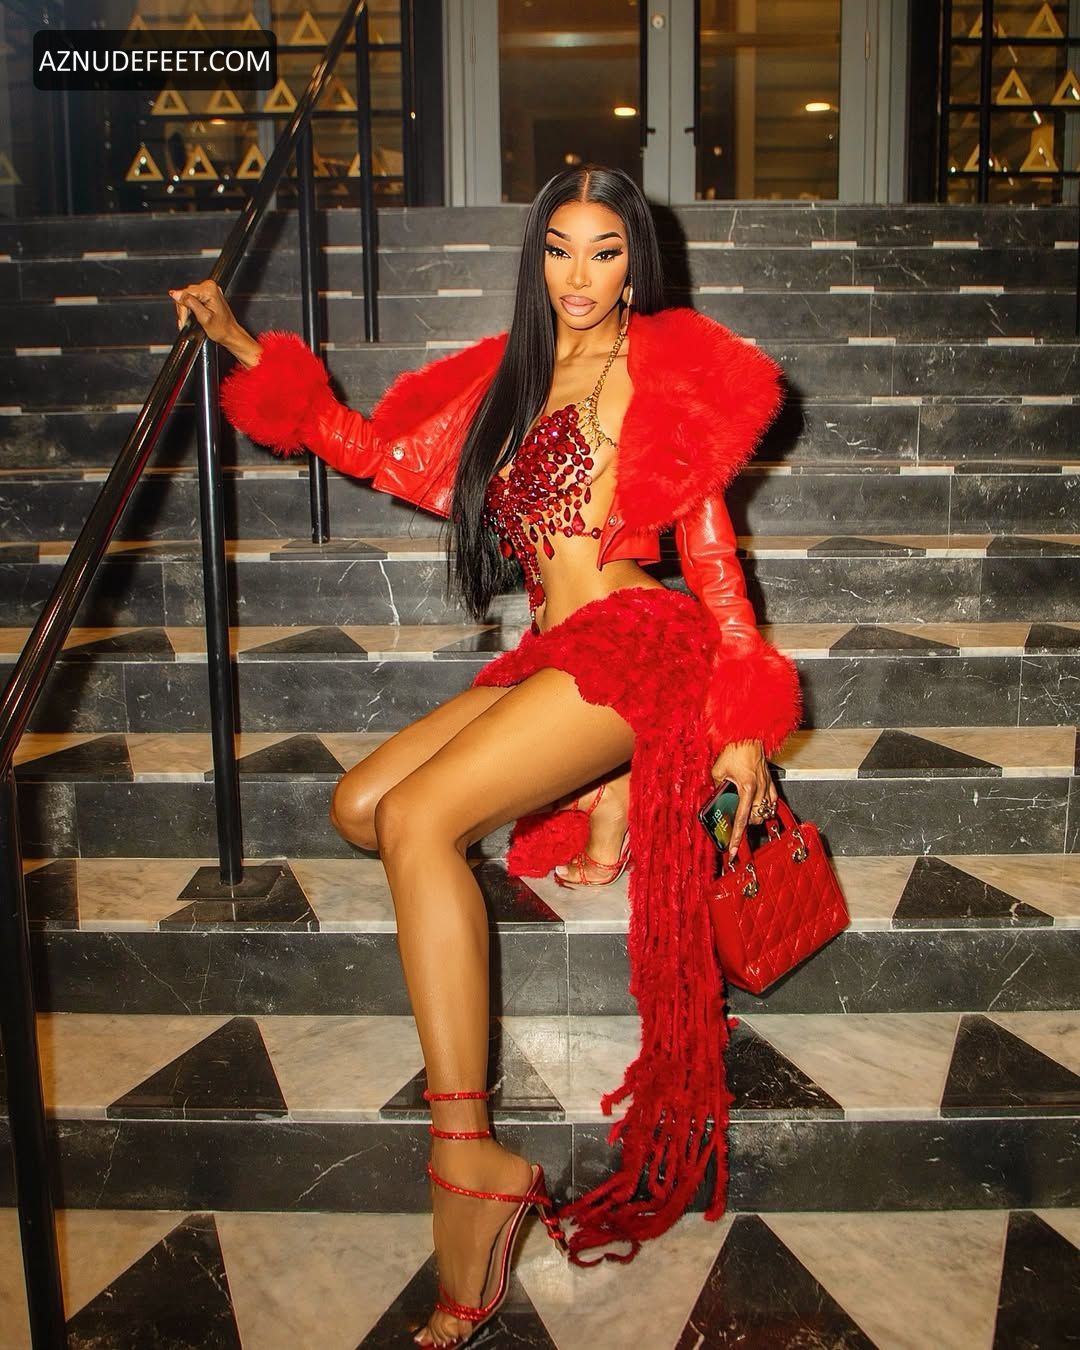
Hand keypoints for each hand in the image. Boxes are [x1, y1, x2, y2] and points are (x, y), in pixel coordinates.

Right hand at [167, 279, 260, 365]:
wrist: (231, 334)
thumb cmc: (222, 329)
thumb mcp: (203, 317)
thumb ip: (189, 303)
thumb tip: (175, 294)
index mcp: (209, 289)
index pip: (185, 293)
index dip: (182, 308)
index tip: (183, 320)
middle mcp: (210, 287)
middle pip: (185, 294)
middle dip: (184, 310)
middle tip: (185, 323)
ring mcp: (209, 291)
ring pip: (187, 297)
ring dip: (186, 310)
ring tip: (190, 321)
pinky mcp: (208, 296)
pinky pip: (192, 299)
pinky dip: (191, 309)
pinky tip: (193, 316)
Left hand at [709, 738, 776, 855]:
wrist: (748, 734)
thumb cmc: (735, 748)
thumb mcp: (718, 770)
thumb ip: (719, 786)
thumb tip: (718, 795)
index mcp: (746, 788)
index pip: (741, 819)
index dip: (737, 836)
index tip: (734, 849)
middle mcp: (759, 788)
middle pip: (755, 818)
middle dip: (746, 823)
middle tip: (735, 821)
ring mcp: (766, 784)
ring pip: (766, 811)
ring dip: (756, 814)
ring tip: (745, 811)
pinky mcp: (770, 779)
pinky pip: (772, 799)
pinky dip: (767, 805)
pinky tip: (759, 804)